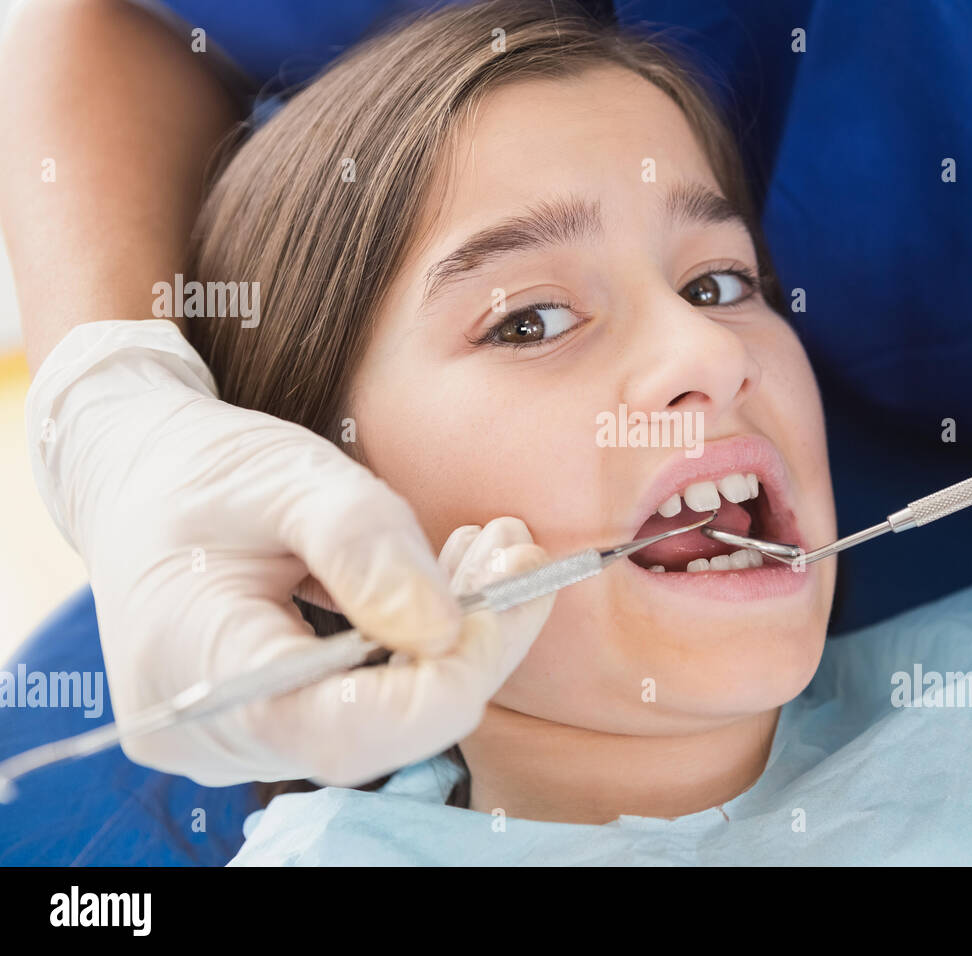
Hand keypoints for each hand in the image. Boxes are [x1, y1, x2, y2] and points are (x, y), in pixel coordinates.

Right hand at [27, 320, 551, 784]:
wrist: (138, 479)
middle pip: (379, 730)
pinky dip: (422, 647)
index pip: (345, 726)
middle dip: (471, 647)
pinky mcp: (266, 728)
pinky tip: (453, 578)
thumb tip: (445, 631)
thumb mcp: (291, 474)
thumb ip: (366, 547)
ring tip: (495, 548)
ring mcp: (237, 740)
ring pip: (384, 720)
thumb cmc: (204, 467)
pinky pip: (366, 705)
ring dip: (458, 642)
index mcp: (194, 664)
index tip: (507, 598)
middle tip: (520, 552)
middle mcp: (212, 732)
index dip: (446, 680)